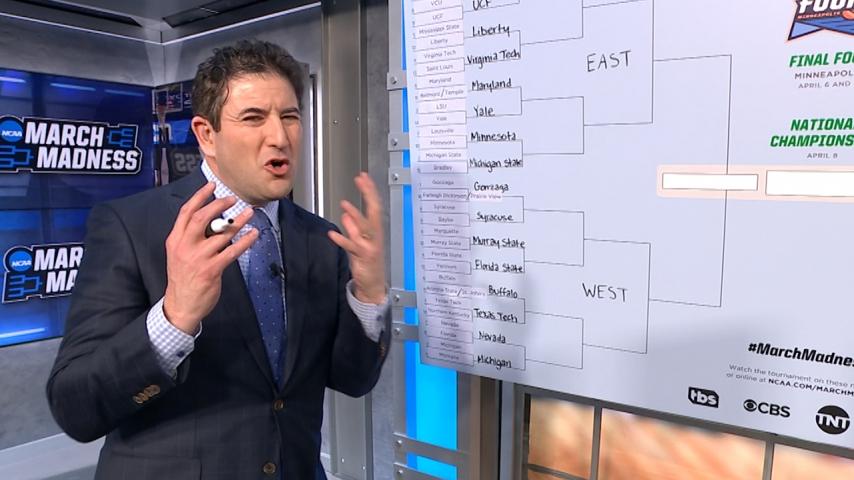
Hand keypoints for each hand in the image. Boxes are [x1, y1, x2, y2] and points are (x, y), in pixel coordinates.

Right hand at [162, 183, 257, 333]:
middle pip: (202, 218)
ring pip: (221, 234)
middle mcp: (185, 247)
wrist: (181, 305)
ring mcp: (198, 258)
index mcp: (175, 240)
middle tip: (232, 199)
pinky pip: (232, 251)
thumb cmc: (183, 278)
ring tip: (249, 213)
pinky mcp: (211, 270)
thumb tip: (211, 219)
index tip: (211, 186)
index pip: (186, 212)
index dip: (199, 196)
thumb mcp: (178, 253)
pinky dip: (245, 241)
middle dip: (219, 205)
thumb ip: (190, 237)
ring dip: (238, 221)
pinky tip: (253, 234)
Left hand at [328, 173, 386, 303]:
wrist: (373, 284)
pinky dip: (343, 240)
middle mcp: (375, 235)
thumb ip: (354, 227)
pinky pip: (352, 247)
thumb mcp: (361, 241)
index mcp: (376, 230)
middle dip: (368, 195)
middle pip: (374, 212)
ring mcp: (370, 245)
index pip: (374, 206)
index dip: (370, 191)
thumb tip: (346, 213)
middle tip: (362, 181)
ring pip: (364, 228)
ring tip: (345, 205)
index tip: (363, 177)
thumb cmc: (368, 261)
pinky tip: (332, 234)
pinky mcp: (363, 257)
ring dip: (355, 217)